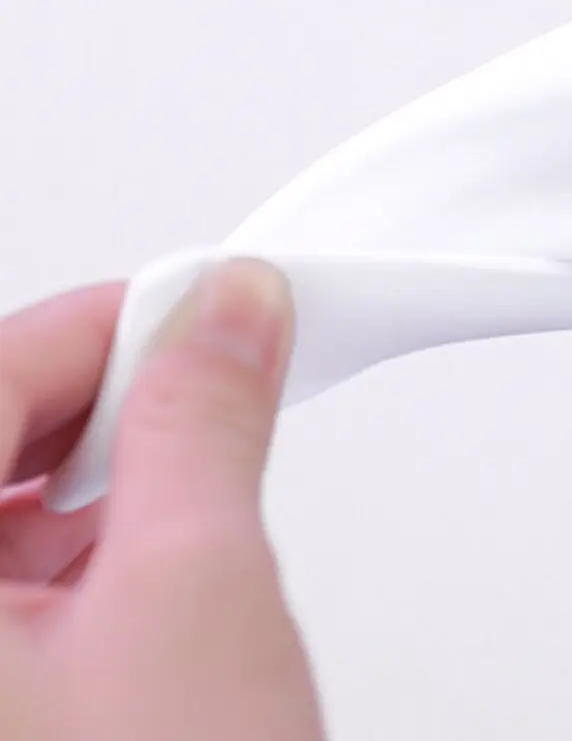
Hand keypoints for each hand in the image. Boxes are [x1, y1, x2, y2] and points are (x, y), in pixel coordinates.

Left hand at [0, 261, 323, 739]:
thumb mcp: (196, 587)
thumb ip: (205, 422)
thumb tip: (230, 312)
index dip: (101, 323)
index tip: (199, 302)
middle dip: (105, 391)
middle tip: (205, 370)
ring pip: (0, 491)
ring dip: (99, 459)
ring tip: (190, 456)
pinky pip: (10, 563)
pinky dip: (86, 526)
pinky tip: (149, 533)